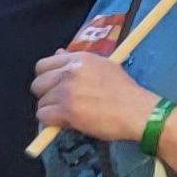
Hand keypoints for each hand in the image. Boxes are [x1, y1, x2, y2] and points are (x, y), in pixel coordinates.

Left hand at [31, 50, 159, 145]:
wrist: (139, 112)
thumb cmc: (125, 91)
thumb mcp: (104, 67)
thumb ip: (77, 62)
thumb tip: (57, 54)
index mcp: (79, 59)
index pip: (43, 65)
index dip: (46, 77)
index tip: (56, 86)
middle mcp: (70, 72)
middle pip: (37, 84)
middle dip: (47, 95)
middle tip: (62, 102)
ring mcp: (67, 91)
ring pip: (41, 103)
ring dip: (52, 110)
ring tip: (70, 113)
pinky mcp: (67, 110)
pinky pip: (43, 116)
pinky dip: (52, 122)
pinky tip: (68, 122)